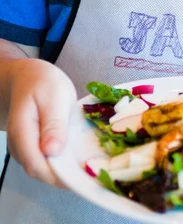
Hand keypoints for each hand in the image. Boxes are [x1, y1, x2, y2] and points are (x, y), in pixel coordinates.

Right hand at [7, 59, 76, 186]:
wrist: (27, 77)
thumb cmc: (42, 82)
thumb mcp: (54, 96)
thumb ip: (53, 123)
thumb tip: (52, 152)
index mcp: (22, 132)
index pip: (36, 165)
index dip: (59, 176)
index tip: (83, 175)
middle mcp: (18, 146)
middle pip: (40, 171)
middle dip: (65, 175)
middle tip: (92, 169)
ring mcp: (23, 148)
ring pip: (43, 168)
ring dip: (65, 169)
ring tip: (88, 162)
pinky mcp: (31, 147)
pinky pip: (46, 160)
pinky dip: (62, 161)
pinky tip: (77, 154)